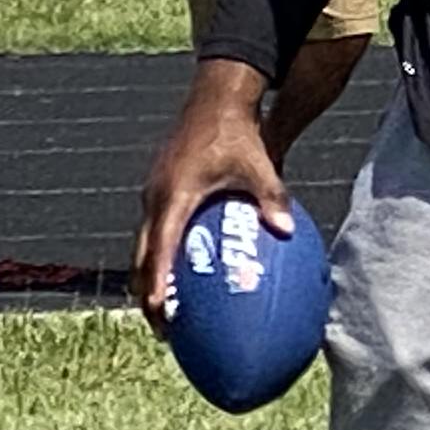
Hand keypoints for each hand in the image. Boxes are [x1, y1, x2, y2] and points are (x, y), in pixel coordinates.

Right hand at [135, 59, 285, 324]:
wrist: (214, 103)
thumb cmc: (237, 135)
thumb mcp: (259, 165)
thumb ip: (272, 199)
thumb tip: (288, 231)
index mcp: (174, 196)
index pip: (160, 247)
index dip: (157, 281)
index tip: (159, 309)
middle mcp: (155, 199)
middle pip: (142, 256)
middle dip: (147, 293)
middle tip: (163, 326)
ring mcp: (153, 197)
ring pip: (143, 247)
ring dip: (150, 278)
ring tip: (166, 312)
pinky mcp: (159, 193)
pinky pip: (154, 233)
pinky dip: (160, 258)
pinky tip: (182, 277)